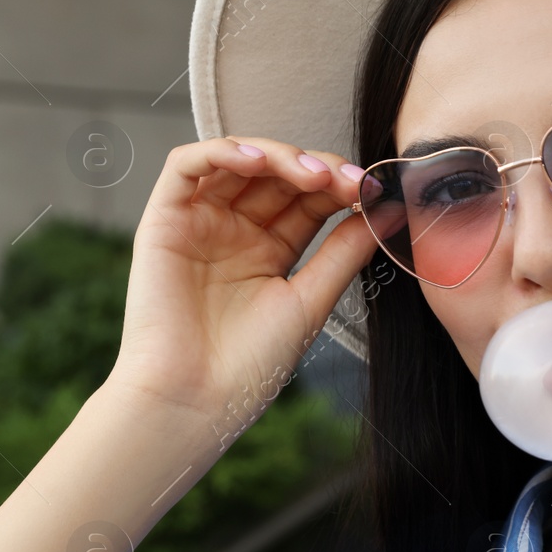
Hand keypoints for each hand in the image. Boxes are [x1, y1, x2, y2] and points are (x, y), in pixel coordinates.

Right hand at [110, 136, 377, 420]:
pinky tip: (258, 160)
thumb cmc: (249, 365)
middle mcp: (233, 231)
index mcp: (268, 251)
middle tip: (350, 182)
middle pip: (277, 174)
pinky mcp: (163, 220)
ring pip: (238, 160)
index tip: (372, 192)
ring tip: (313, 175)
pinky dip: (222, 150)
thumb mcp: (310, 301)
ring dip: (279, 155)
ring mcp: (198, 223)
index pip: (308, 198)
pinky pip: (186, 166)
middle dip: (317, 168)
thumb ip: (344, 252)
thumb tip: (389, 209)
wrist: (193, 400)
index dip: (340, 186)